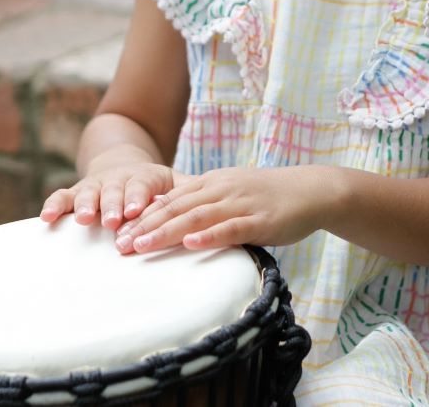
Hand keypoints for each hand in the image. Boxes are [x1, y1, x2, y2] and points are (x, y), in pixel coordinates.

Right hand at [39, 145, 186, 230]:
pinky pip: (62, 196)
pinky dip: (54, 205)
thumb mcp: (174, 185)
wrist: (124, 166)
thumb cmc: (155, 186)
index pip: (142, 186)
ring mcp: (96, 186)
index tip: (137, 210)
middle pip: (115, 190)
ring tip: (82, 219)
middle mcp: (119, 180)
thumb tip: (220, 207)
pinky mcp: (76, 193)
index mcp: (145, 178)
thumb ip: (190, 194)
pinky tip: (46, 218)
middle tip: (111, 220)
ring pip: (89, 193)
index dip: (138, 198)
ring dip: (85, 205)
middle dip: (113, 205)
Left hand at [114, 165, 330, 253]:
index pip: (170, 199)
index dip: (143, 216)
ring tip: (142, 246)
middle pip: (176, 207)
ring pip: (197, 217)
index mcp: (212, 183)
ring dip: (166, 231)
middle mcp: (221, 189)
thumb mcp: (231, 192)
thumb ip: (202, 202)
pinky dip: (209, 235)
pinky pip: (231, 228)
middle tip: (118, 245)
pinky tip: (192, 243)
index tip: (118, 232)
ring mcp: (240, 203)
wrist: (311, 190)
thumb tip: (167, 213)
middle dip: (145, 226)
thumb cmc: (268, 196)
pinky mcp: (260, 220)